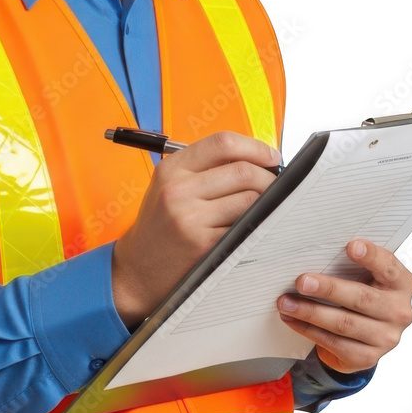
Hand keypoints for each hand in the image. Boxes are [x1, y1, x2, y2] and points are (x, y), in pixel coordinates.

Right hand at [112, 131, 280, 327]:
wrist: (137, 269)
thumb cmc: (160, 224)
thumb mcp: (169, 185)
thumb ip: (205, 167)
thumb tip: (256, 158)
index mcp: (172, 168)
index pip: (222, 143)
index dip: (254, 147)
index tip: (270, 155)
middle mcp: (179, 190)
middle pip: (243, 171)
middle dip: (268, 177)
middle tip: (274, 185)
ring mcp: (191, 219)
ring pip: (250, 199)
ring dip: (267, 202)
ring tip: (264, 207)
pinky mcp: (205, 245)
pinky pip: (246, 227)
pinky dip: (257, 224)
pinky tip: (254, 226)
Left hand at [276, 239, 411, 374]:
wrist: (365, 335)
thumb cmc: (362, 291)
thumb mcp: (365, 275)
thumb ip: (352, 265)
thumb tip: (316, 252)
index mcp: (402, 284)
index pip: (389, 267)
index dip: (371, 256)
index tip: (350, 246)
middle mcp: (399, 312)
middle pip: (361, 298)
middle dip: (328, 289)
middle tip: (301, 281)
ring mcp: (386, 338)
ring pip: (344, 324)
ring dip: (310, 312)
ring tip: (286, 302)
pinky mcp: (367, 357)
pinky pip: (334, 343)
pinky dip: (309, 330)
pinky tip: (293, 319)